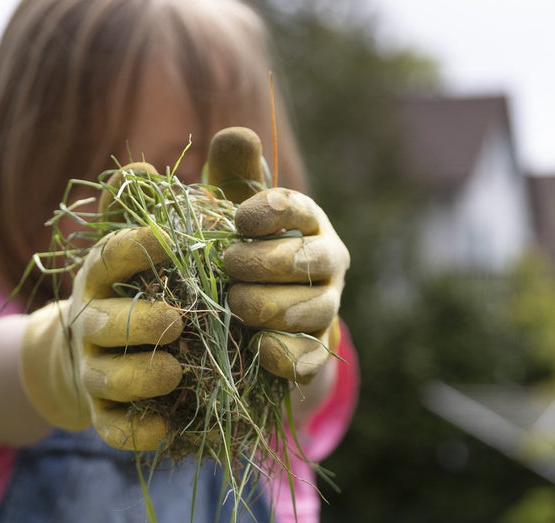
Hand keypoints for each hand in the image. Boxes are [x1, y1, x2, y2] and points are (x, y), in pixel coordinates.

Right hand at [20, 165, 183, 449]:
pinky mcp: (104, 415)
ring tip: (175, 370)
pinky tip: (164, 430)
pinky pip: (112, 429)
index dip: (131, 248)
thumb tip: (142, 163)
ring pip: (106, 378)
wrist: (95, 359)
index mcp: (100, 280)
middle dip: (137, 323)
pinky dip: (135, 433)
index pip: (106, 258)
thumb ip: (149, 210)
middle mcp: (90, 324)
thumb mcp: (146, 253)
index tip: (166, 237)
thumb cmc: (139, 293)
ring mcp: (94, 372)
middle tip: (177, 321)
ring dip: (139, 376)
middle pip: (102, 325)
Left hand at [206, 127, 348, 384]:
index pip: (298, 209)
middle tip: (228, 265)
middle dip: (266, 262)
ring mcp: (324, 309)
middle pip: (307, 261)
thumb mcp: (230, 211)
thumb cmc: (239, 250)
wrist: (248, 321)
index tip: (239, 218)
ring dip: (272, 306)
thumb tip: (235, 134)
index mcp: (307, 222)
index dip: (271, 211)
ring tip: (235, 304)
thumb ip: (232, 174)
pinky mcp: (314, 352)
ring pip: (312, 309)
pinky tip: (259, 349)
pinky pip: (309, 356)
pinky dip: (286, 354)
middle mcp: (326, 263)